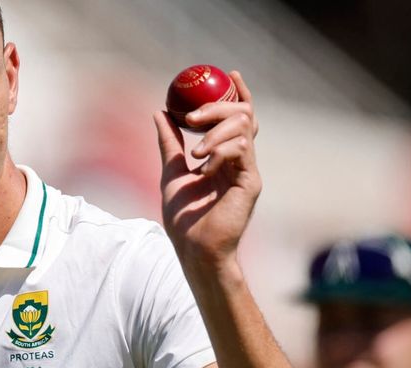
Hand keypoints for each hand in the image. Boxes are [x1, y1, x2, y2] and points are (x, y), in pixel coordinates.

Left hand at [153, 71, 261, 266]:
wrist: (194, 249)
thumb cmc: (184, 218)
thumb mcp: (170, 172)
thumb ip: (169, 143)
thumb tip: (159, 112)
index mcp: (226, 156)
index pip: (239, 117)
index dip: (237, 93)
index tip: (227, 75)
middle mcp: (241, 160)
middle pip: (244, 115)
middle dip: (217, 108)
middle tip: (191, 118)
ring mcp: (248, 170)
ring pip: (244, 128)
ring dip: (214, 132)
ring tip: (195, 152)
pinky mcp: (250, 182)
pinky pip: (240, 151)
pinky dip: (220, 151)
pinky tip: (204, 168)